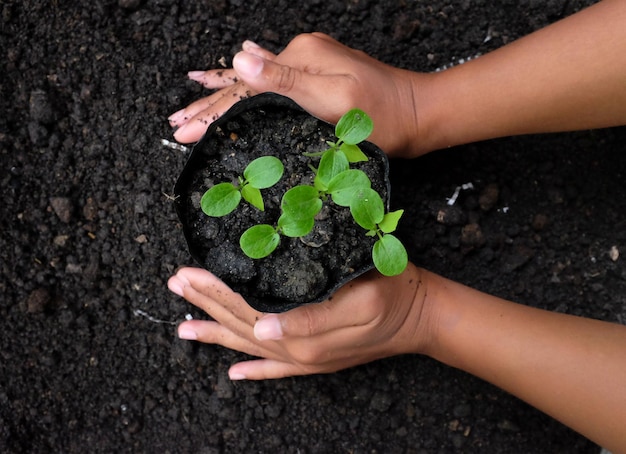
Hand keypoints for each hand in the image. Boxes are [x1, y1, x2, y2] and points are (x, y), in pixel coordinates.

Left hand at [167, 263, 429, 379]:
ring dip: (217, 333)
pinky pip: (277, 370)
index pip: (244, 310)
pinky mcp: (316, 361)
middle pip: (240, 325)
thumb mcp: (357, 301)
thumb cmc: (391, 294)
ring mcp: (304, 359)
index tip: (187, 274)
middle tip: (176, 285)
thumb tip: (262, 329)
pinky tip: (235, 372)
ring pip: (250, 345)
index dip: (214, 291)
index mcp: (300, 334)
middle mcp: (296, 351)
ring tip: (185, 327)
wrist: (421, 317)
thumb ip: (309, 319)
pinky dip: (254, 370)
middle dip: (206, 304)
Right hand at [168, 33, 427, 157]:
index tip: (181, 130)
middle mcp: (300, 55)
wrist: (419, 114)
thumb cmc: (382, 116)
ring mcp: (309, 64)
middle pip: (244, 81)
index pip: (243, 87)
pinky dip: (250, 82)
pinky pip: (273, 80)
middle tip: (175, 123)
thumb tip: (241, 56)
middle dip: (209, 103)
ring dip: (222, 92)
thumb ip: (287, 79)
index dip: (211, 110)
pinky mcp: (317, 76)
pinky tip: (239, 67)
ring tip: (192, 91)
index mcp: (299, 58)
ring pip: (255, 81)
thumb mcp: (334, 100)